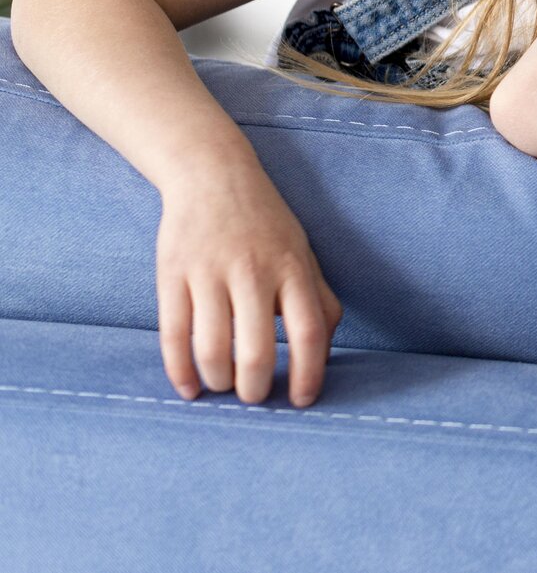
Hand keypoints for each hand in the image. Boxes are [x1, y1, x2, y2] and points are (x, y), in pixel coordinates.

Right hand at [155, 169, 342, 406]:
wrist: (213, 176)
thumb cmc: (267, 225)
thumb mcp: (304, 255)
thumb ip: (320, 300)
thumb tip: (325, 352)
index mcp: (292, 269)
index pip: (308, 333)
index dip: (308, 374)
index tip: (303, 400)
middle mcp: (253, 272)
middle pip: (256, 350)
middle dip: (256, 388)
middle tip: (256, 398)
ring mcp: (209, 273)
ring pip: (211, 348)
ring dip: (219, 381)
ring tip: (225, 387)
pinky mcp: (172, 275)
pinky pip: (174, 334)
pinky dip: (180, 371)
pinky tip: (191, 388)